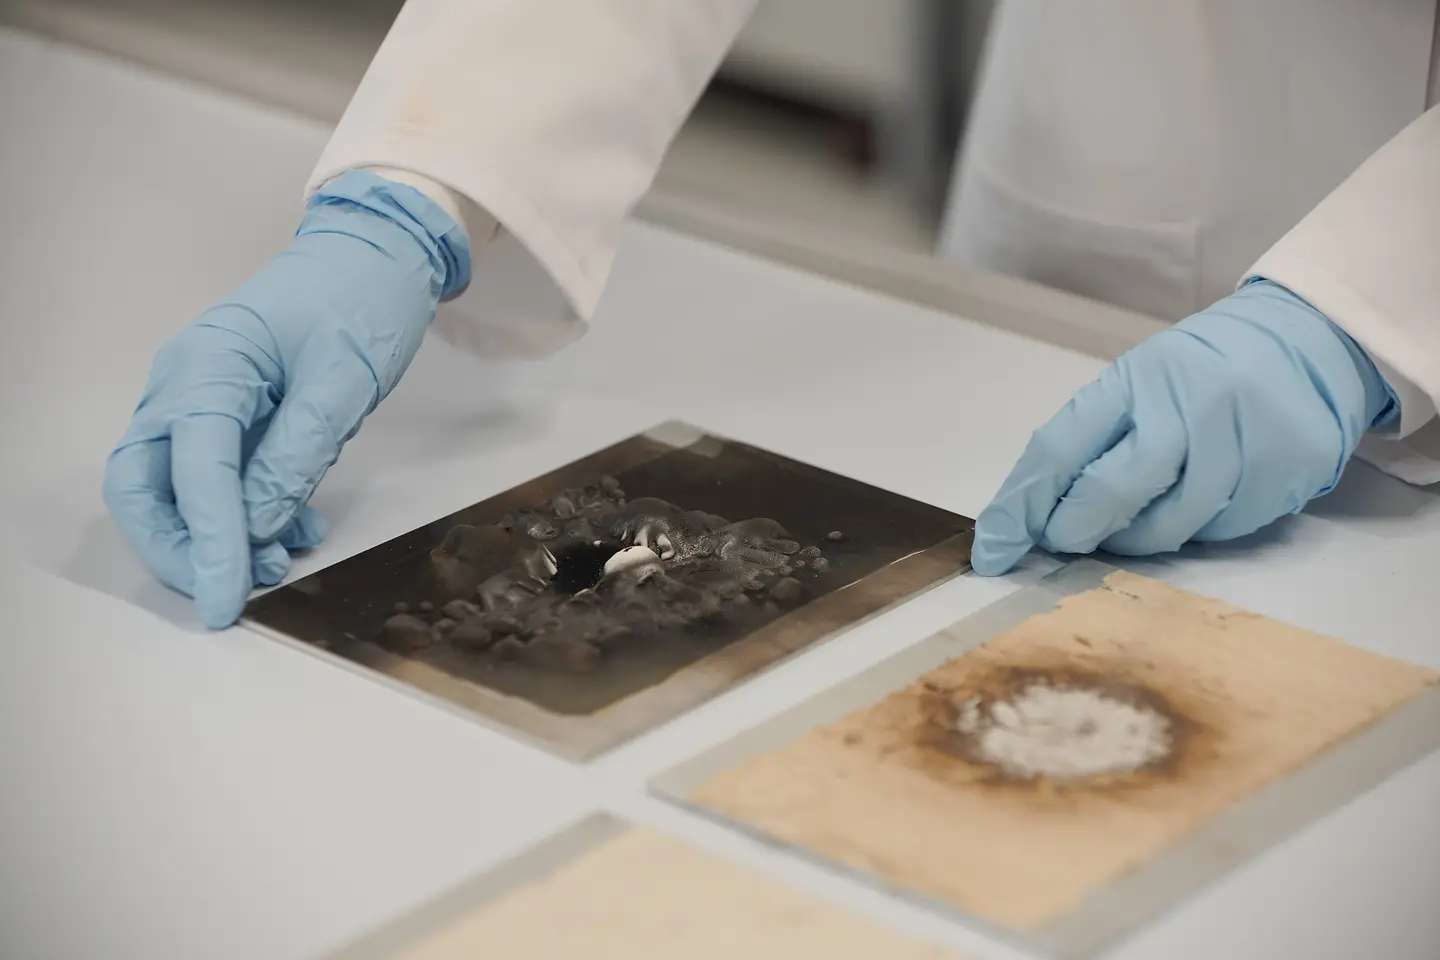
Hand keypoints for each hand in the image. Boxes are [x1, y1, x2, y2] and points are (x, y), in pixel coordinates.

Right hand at [103, 171, 470, 626]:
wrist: (377, 254)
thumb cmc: (361, 297)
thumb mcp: (344, 378)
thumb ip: (300, 451)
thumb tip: (258, 525)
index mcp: (209, 365)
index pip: (192, 469)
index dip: (208, 540)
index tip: (226, 599)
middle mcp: (186, 383)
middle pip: (144, 484)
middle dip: (179, 548)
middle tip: (230, 595)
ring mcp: (201, 398)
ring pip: (174, 487)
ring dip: (215, 538)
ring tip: (280, 563)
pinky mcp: (229, 414)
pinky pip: (215, 477)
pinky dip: (244, 515)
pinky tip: (294, 532)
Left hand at [971, 280, 1396, 574]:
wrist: (1307, 339)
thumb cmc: (1201, 372)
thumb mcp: (1140, 381)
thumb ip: (1093, 441)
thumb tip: (1034, 516)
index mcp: (1135, 379)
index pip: (1059, 447)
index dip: (1019, 506)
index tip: (992, 548)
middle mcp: (1187, 405)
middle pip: (1111, 491)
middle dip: (1074, 529)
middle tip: (1064, 541)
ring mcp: (1241, 438)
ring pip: (1169, 525)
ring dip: (1135, 540)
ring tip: (1133, 523)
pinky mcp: (1284, 471)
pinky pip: (1223, 530)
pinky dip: (1198, 531)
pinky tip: (1201, 503)